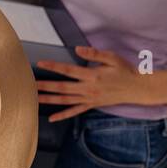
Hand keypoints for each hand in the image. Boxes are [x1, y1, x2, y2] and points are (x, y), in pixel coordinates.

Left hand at [34, 46, 163, 121]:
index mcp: (92, 75)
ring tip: (33, 100)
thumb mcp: (112, 58)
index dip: (54, 67)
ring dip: (49, 100)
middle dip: (45, 86)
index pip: (68, 71)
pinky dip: (63, 115)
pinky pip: (75, 111)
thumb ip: (94, 53)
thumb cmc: (125, 70)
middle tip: (29, 85)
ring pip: (65, 101)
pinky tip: (52, 118)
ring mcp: (89, 98)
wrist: (137, 89)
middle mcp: (88, 89)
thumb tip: (78, 49)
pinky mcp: (92, 104)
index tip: (40, 64)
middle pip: (62, 88)